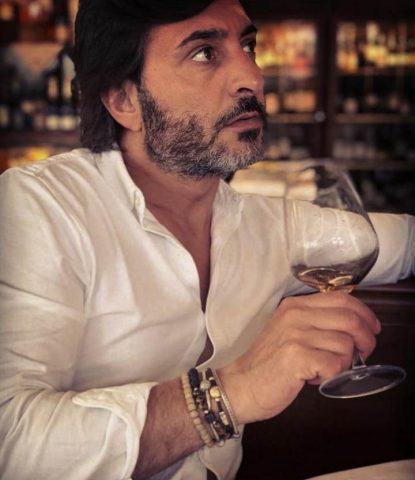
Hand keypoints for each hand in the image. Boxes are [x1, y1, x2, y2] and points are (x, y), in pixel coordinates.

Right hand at [219, 291, 380, 423]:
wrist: (240, 384)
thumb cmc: (266, 362)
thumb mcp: (288, 330)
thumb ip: (314, 322)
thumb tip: (352, 326)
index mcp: (295, 305)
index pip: (341, 298)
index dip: (364, 313)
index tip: (372, 327)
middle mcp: (296, 315)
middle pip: (350, 319)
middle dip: (366, 338)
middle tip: (365, 352)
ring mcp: (296, 334)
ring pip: (345, 344)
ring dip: (343, 362)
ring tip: (324, 369)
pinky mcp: (298, 356)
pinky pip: (335, 364)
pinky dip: (331, 375)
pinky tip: (314, 378)